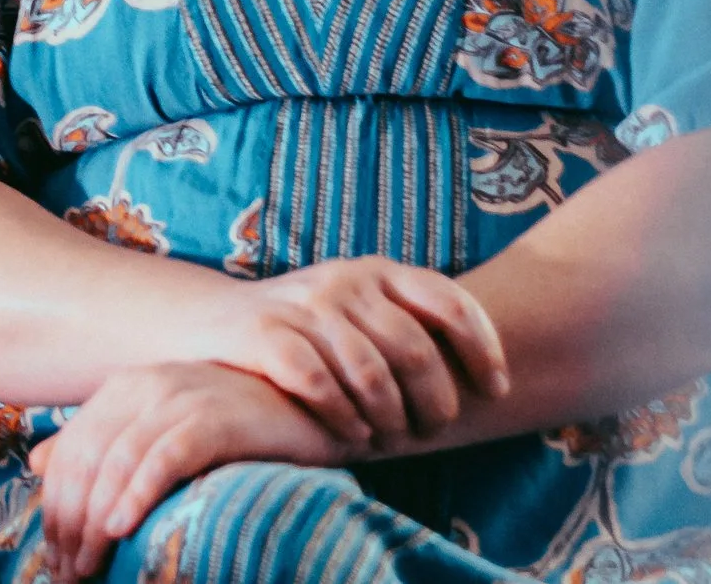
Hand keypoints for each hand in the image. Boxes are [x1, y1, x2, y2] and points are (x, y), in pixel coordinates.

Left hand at [31, 362, 344, 583]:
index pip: (70, 452)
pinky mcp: (215, 417)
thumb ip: (104, 439)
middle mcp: (145, 384)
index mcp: (124, 387)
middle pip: (87, 460)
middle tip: (66, 574)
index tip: (52, 558)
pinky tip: (120, 528)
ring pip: (118, 462)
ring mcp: (180, 396)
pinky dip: (137, 492)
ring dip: (94, 521)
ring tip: (86, 566)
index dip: (53, 507)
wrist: (309, 406)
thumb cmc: (234, 424)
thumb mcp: (161, 427)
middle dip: (69, 523)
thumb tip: (38, 463)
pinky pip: (164, 457)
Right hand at [180, 255, 508, 449]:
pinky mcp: (264, 333)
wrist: (213, 323)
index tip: (498, 391)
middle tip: (434, 431)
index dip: (483, 349)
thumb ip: (409, 328)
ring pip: (369, 370)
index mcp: (378, 270)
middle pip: (414, 347)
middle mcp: (345, 280)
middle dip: (434, 400)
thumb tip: (493, 378)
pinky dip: (341, 415)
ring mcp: (303, 304)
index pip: (450, 302)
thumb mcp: (361, 312)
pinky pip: (316, 381)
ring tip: (391, 440)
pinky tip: (351, 434)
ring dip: (389, 416)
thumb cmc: (307, 332)